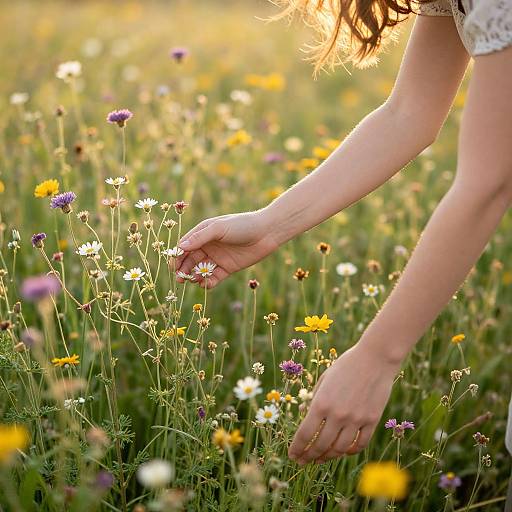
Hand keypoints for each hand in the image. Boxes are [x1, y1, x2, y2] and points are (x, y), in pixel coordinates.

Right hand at [175, 210, 279, 287]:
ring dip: (194, 277)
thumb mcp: (219, 228)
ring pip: (200, 270)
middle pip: (190, 260)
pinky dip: (208, 282)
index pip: (185, 246)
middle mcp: (208, 246)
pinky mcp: (227, 268)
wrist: (266, 233)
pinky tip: (206, 283)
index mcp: (203, 233)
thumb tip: (181, 247)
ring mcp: (218, 258)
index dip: (177, 256)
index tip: (173, 266)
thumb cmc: (242, 225)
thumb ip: (200, 237)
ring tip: (193, 280)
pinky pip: (214, 278)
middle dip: (183, 270)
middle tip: (179, 279)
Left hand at [288, 343, 399, 463]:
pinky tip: (343, 451)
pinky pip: (359, 444)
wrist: (375, 358)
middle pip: (320, 446)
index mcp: (321, 403)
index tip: (292, 455)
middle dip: (309, 456)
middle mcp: (337, 414)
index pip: (304, 434)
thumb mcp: (324, 379)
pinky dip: (350, 452)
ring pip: (339, 449)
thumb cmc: (346, 365)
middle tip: (303, 462)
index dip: (297, 448)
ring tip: (320, 459)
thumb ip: (314, 400)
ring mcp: (356, 419)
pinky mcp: (372, 421)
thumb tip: (305, 418)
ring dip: (327, 457)